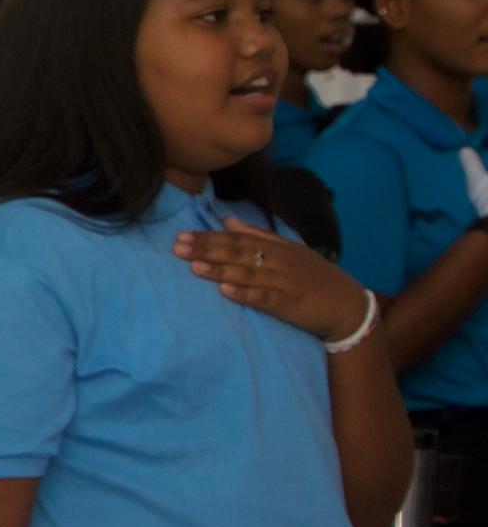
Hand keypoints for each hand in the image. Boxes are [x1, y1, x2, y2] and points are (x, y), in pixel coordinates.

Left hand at [174, 226, 370, 342]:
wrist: (348, 306)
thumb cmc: (314, 277)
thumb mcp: (290, 250)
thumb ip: (258, 235)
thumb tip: (227, 220)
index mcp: (278, 247)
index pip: (238, 239)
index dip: (209, 238)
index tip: (181, 236)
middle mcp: (280, 262)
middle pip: (239, 253)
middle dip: (207, 250)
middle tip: (178, 247)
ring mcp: (285, 283)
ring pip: (248, 274)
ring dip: (220, 270)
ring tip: (194, 267)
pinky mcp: (290, 304)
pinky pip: (264, 299)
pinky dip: (245, 294)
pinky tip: (225, 292)